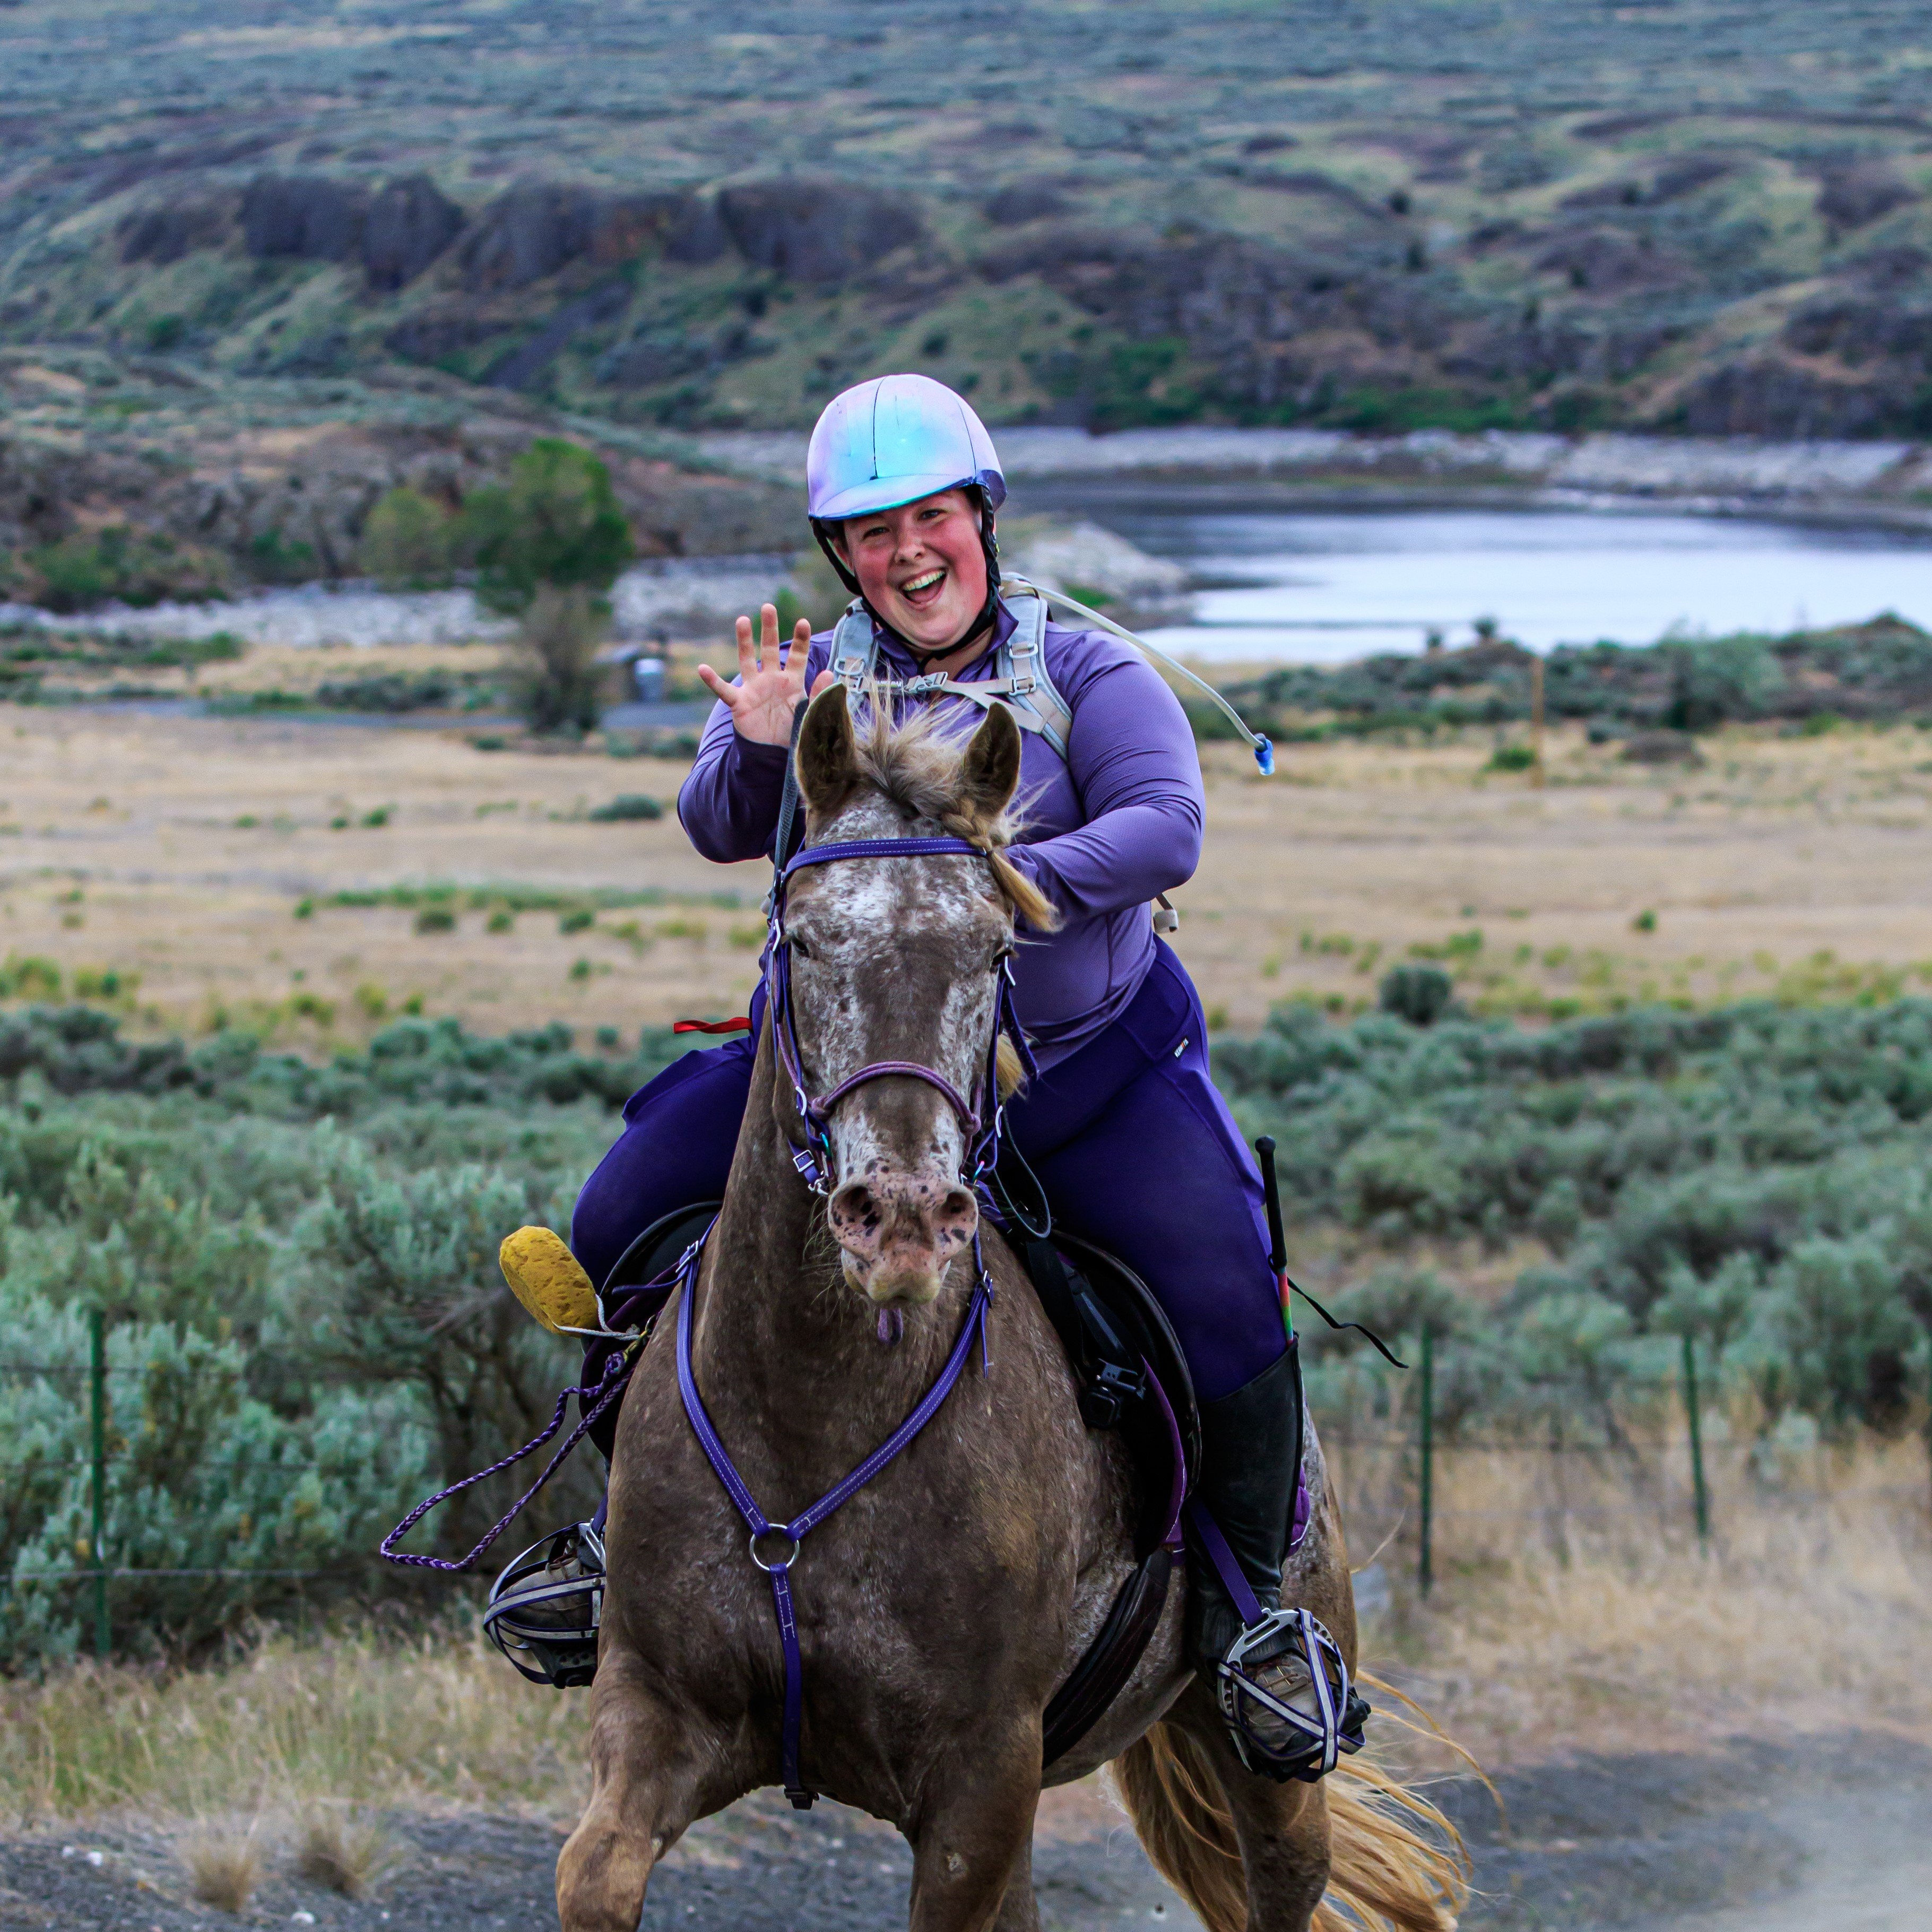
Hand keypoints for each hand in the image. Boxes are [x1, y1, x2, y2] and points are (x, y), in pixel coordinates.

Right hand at [696, 604, 832, 745]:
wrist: (772, 754)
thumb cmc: (791, 732)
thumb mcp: (810, 714)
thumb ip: (819, 694)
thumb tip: (830, 673)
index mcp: (791, 682)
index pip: (797, 656)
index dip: (800, 640)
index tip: (803, 622)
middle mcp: (771, 680)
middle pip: (770, 649)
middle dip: (769, 629)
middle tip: (768, 607)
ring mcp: (753, 689)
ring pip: (747, 660)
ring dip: (744, 641)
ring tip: (742, 620)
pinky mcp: (739, 703)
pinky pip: (723, 690)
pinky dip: (712, 680)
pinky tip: (702, 668)